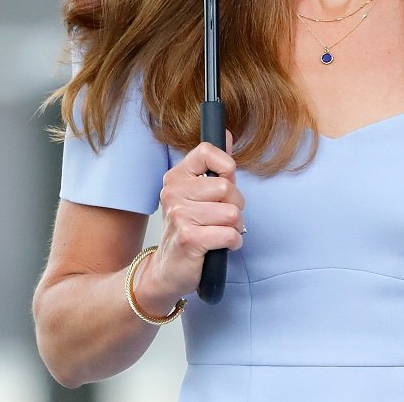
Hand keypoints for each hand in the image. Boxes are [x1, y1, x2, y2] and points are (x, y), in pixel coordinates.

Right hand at [135, 133, 244, 312]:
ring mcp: (179, 216)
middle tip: (222, 217)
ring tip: (221, 232)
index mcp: (176, 177)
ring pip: (232, 213)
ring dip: (235, 227)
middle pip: (226, 187)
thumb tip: (227, 133)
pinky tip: (221, 246)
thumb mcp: (197, 194)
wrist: (167, 270)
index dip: (226, 167)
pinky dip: (234, 242)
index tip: (225, 182)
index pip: (207, 151)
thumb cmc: (189, 228)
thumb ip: (214, 166)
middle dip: (235, 205)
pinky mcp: (189, 239)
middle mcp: (173, 193)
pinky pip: (230, 234)